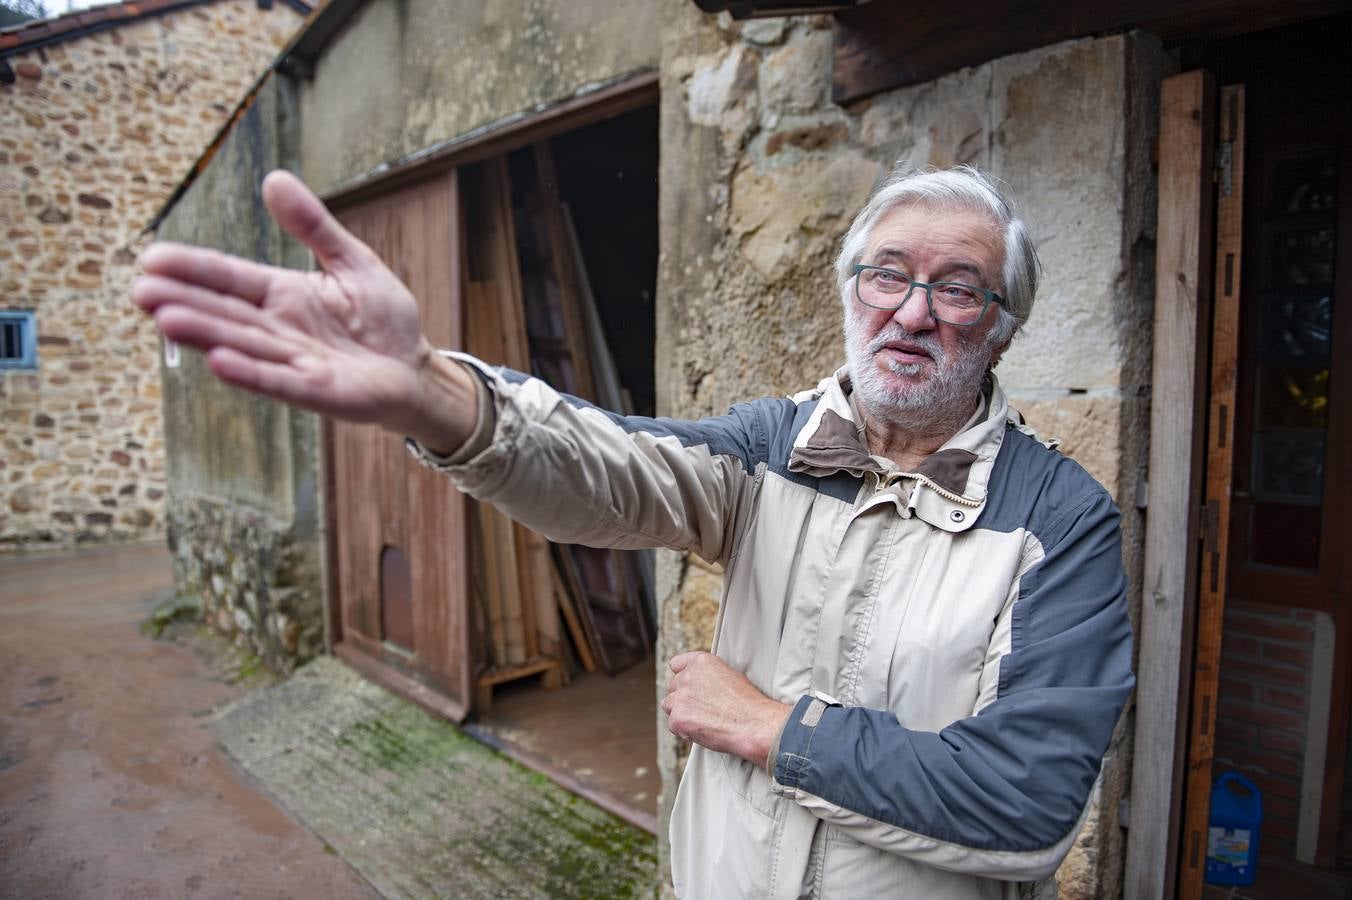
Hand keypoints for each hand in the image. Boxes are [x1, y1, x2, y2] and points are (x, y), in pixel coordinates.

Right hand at [132, 170, 475, 451]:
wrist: (415, 368)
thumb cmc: (382, 317)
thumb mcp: (352, 260)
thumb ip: (314, 225)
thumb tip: (274, 178)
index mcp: (281, 294)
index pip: (230, 277)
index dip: (193, 268)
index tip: (151, 258)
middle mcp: (279, 328)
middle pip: (225, 312)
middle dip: (184, 302)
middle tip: (140, 291)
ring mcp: (295, 362)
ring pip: (244, 345)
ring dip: (207, 335)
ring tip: (166, 320)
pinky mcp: (318, 391)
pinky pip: (280, 381)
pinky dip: (252, 373)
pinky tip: (219, 362)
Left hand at [661, 651, 791, 768]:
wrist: (754, 724)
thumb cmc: (748, 704)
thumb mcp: (729, 675)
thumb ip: (708, 676)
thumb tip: (699, 685)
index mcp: (701, 662)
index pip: (676, 664)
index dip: (682, 676)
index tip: (687, 687)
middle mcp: (688, 675)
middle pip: (672, 687)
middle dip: (683, 698)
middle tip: (702, 710)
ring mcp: (681, 696)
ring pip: (669, 705)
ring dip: (680, 713)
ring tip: (702, 720)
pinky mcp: (678, 717)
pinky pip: (673, 724)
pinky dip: (684, 730)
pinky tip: (702, 731)